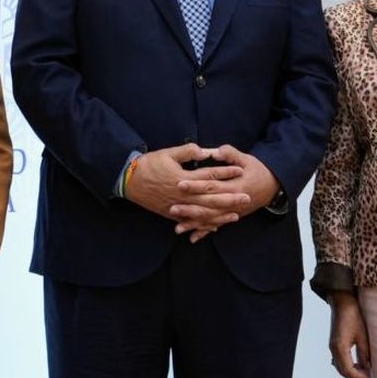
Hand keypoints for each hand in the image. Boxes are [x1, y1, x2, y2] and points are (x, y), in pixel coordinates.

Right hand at [125, 144, 249, 239]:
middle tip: (247, 198)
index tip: (240, 171)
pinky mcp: (172, 214)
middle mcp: (183, 195)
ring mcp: (178, 206)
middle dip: (230, 199)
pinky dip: (204, 225)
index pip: (210, 175)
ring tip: (236, 214)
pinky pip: (192, 222)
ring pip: (203, 213)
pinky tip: (216, 226)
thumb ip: (187, 152)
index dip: (226, 172)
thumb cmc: (148, 165)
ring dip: (221, 215)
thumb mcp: (167, 154)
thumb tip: (205, 151)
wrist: (129, 181)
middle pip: (211, 198)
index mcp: (184, 178)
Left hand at [171, 144, 279, 241]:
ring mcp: (232, 212)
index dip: (195, 185)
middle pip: (208, 206)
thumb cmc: (258, 170)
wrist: (272, 187)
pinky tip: (192, 238)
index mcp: (235, 186)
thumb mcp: (247, 159)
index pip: (212, 186)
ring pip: (211, 220)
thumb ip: (230, 154)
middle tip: (172, 208)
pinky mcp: (232, 216)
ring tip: (177, 228)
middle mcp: (233, 202)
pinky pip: (217, 226)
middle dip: (190, 208)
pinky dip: (204, 232)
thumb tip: (215, 152)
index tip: (180, 183)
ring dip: (194, 224)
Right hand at [328, 293, 370, 377]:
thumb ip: (364, 353)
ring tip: (364, 372)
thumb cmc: (353, 315)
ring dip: (351, 372)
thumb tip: (368, 367)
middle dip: (355, 377)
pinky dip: (347, 366)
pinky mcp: (334, 343)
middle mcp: (333, 349)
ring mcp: (332, 346)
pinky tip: (357, 364)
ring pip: (339, 366)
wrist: (342, 302)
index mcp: (340, 347)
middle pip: (342, 371)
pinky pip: (339, 360)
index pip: (348, 370)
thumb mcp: (362, 335)